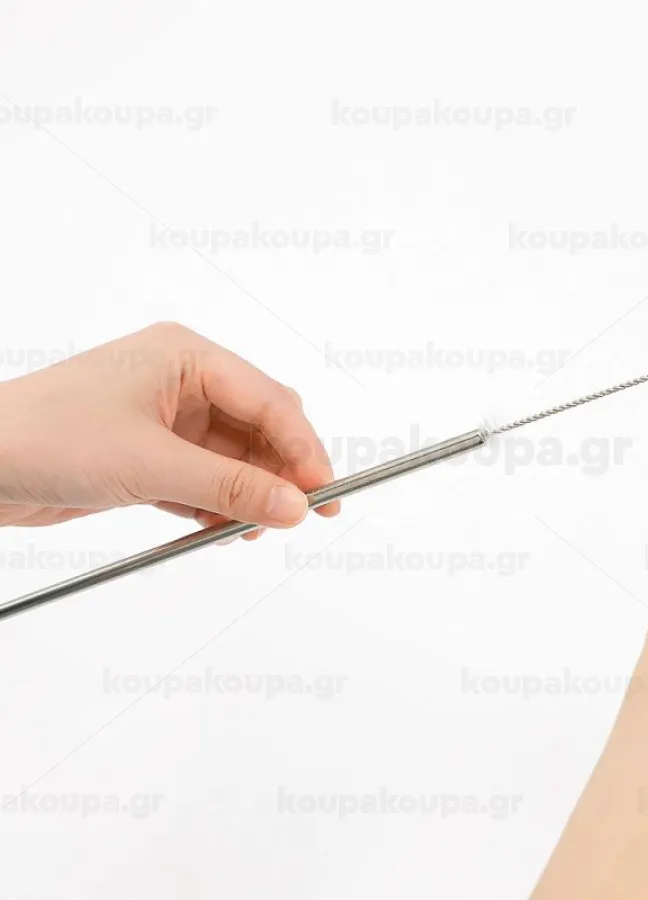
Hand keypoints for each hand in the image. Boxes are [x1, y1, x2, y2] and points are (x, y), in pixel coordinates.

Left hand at [0, 322, 338, 536]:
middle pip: (261, 428)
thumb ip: (229, 488)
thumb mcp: (150, 464)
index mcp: (187, 357)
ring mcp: (170, 420)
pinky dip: (217, 506)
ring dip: (248, 495)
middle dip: (280, 472)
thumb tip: (294, 506)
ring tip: (249, 530)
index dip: (302, 448)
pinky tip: (219, 529)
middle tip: (299, 515)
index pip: (269, 401)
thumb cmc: (43, 436)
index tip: (323, 492)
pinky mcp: (154, 454)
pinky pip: (206, 480)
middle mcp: (184, 382)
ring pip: (236, 459)